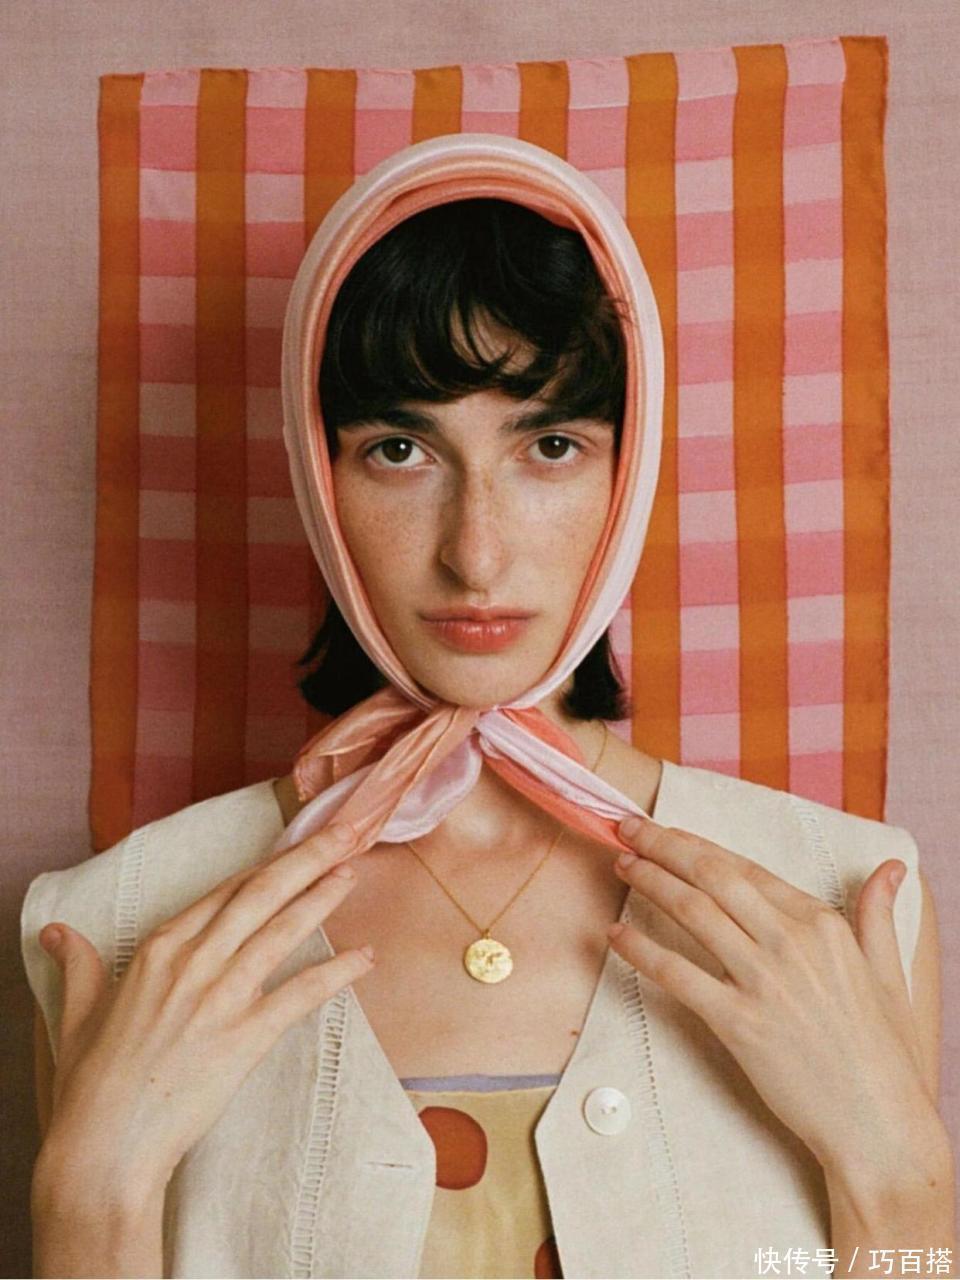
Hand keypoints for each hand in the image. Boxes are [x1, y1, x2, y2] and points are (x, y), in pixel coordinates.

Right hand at [34, 821, 373, 1208]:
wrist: (104, 1149)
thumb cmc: (90, 1086)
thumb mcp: (77, 1013)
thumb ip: (78, 964)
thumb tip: (56, 932)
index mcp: (157, 949)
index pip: (223, 892)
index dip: (265, 866)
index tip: (295, 844)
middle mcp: (192, 961)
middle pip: (260, 894)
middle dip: (306, 857)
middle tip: (344, 832)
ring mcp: (221, 997)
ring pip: (281, 930)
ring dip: (321, 897)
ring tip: (353, 872)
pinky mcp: (245, 1036)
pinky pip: (300, 994)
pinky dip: (336, 973)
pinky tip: (364, 957)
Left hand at [606, 815, 945, 1179]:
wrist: (876, 1122)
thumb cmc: (882, 1053)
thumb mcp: (889, 973)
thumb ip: (878, 915)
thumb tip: (892, 867)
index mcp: (822, 924)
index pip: (746, 868)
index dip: (699, 845)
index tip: (668, 831)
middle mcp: (790, 942)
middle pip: (712, 876)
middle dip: (664, 845)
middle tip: (628, 829)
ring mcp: (762, 981)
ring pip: (692, 912)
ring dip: (650, 882)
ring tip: (622, 866)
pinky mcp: (738, 1023)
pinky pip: (677, 975)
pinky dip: (642, 950)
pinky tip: (616, 934)